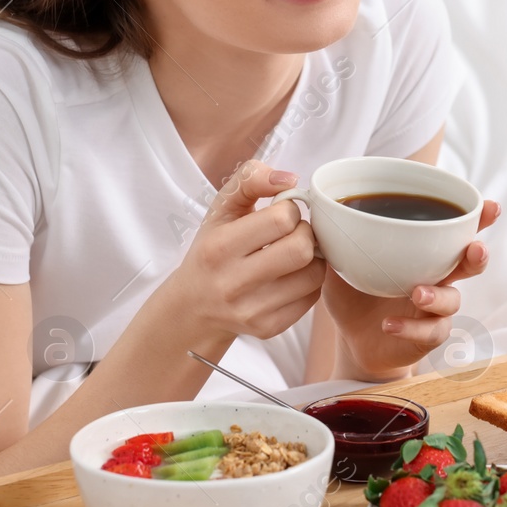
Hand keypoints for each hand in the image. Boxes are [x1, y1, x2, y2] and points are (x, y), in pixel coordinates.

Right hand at [161, 159, 325, 344]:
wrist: (193, 307)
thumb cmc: (211, 250)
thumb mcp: (220, 209)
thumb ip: (250, 179)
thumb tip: (289, 178)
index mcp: (219, 247)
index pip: (281, 219)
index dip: (290, 210)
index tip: (281, 213)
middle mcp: (232, 283)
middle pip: (301, 249)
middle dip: (305, 233)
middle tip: (294, 232)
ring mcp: (251, 310)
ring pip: (314, 275)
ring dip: (312, 257)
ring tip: (294, 252)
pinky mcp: (268, 328)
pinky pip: (312, 297)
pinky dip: (309, 281)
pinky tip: (291, 275)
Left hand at [324, 199, 501, 379]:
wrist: (351, 338)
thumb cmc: (355, 294)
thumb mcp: (342, 263)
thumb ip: (339, 240)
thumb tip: (321, 209)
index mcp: (423, 254)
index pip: (454, 232)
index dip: (478, 219)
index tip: (491, 206)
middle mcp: (436, 278)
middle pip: (469, 263)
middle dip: (477, 253)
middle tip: (475, 248)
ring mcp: (433, 309)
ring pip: (453, 300)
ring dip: (438, 295)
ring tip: (417, 293)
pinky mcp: (426, 336)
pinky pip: (430, 332)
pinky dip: (410, 327)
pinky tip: (389, 324)